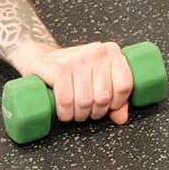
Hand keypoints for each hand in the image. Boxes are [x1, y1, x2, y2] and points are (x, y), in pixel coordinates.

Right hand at [13, 37, 139, 126]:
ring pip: (85, 101)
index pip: (124, 85)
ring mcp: (77, 58)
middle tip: (87, 112)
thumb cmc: (73, 70)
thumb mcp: (99, 78)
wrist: (43, 58)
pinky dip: (65, 112)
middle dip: (95, 113)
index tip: (108, 107)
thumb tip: (122, 117)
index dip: (117, 103)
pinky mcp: (58, 68)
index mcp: (112, 52)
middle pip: (103, 97)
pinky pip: (66, 100)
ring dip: (78, 115)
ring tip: (75, 112)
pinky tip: (64, 112)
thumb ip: (116, 97)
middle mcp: (97, 52)